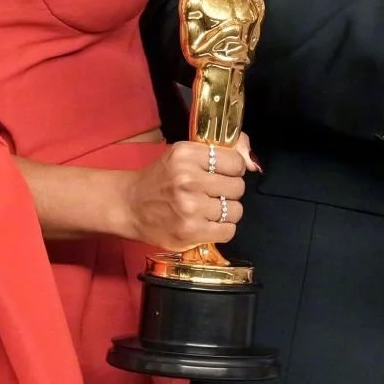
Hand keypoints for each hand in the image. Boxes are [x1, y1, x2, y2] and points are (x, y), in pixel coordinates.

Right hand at [120, 132, 256, 250]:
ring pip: (236, 210)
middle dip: (229, 191)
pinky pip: (228, 231)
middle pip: (237, 187)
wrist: (130, 205)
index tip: (223, 173)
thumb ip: (221, 151)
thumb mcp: (184, 155)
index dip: (233, 170)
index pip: (235, 162)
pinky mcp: (190, 232)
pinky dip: (222, 228)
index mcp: (186, 155)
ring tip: (208, 209)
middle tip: (213, 193)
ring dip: (226, 211)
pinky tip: (207, 222)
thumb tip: (252, 162)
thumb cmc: (161, 179)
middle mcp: (187, 179)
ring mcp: (189, 208)